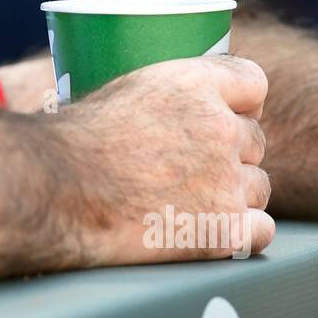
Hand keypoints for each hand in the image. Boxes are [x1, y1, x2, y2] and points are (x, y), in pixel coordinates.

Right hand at [52, 53, 274, 265]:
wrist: (55, 191)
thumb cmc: (71, 143)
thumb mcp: (122, 91)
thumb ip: (167, 94)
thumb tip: (176, 108)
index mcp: (194, 83)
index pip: (253, 83)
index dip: (243, 103)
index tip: (229, 116)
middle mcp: (219, 127)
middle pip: (256, 140)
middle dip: (232, 154)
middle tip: (194, 169)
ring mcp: (226, 182)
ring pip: (259, 186)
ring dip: (235, 194)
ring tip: (192, 204)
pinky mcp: (223, 231)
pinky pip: (262, 231)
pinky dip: (240, 234)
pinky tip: (210, 231)